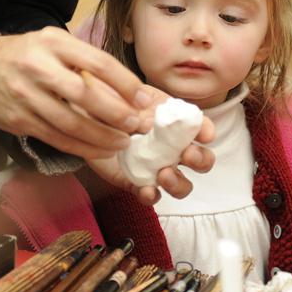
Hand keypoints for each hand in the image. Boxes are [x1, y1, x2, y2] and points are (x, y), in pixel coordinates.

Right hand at [0, 27, 150, 158]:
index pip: (98, 62)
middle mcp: (38, 67)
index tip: (143, 99)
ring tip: (123, 142)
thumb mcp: (55, 44)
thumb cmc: (30, 56)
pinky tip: (100, 150)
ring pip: (70, 123)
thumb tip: (130, 88)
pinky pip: (56, 138)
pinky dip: (82, 148)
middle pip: (84, 94)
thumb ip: (86, 60)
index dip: (125, 83)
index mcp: (54, 43)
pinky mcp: (19, 120)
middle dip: (116, 113)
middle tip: (136, 125)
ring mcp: (26, 95)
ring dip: (101, 137)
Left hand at [86, 84, 215, 205]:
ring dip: (179, 183)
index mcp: (175, 122)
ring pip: (182, 184)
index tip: (205, 134)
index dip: (207, 131)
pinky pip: (150, 195)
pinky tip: (147, 190)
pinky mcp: (136, 182)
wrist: (83, 116)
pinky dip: (151, 196)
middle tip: (187, 155)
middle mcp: (171, 147)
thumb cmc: (110, 101)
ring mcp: (156, 167)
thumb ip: (140, 107)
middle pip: (201, 160)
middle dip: (201, 160)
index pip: (201, 128)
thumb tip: (149, 124)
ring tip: (165, 175)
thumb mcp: (127, 95)